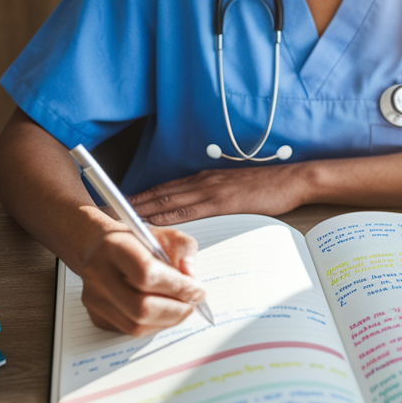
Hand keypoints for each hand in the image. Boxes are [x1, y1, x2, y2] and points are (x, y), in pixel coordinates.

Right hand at [77, 216, 206, 335]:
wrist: (98, 248)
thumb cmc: (133, 242)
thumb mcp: (163, 234)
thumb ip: (183, 250)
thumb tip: (190, 278)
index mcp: (114, 247)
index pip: (146, 274)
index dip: (177, 286)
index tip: (198, 289)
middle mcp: (98, 275)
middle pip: (141, 308)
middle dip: (176, 310)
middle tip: (193, 303)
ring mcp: (94, 299)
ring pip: (136, 326)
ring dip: (168, 321)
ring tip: (182, 307)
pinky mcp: (97, 317)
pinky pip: (131, 331)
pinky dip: (155, 325)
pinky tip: (164, 312)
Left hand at [129, 163, 312, 224]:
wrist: (292, 179)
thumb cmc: (267, 187)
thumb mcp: (234, 189)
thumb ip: (213, 197)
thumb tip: (195, 213)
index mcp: (204, 179)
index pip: (166, 188)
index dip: (142, 195)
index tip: (120, 203)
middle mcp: (203, 182)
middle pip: (160, 193)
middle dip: (134, 203)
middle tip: (110, 211)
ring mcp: (211, 190)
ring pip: (169, 200)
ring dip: (144, 209)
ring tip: (121, 218)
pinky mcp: (223, 201)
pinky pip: (189, 210)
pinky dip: (167, 216)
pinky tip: (153, 223)